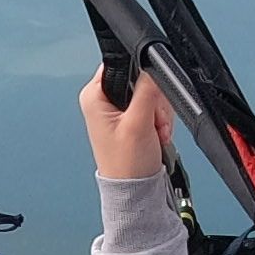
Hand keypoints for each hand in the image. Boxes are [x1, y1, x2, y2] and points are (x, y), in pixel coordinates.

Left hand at [81, 64, 174, 181]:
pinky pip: (154, 107)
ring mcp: (119, 111)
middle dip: (155, 101)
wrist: (135, 191)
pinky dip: (160, 120)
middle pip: (140, 79)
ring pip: (151, 94)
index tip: (149, 94)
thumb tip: (152, 66)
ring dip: (160, 113)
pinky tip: (157, 134)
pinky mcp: (132, 119)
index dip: (140, 75)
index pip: (120, 64)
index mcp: (94, 96)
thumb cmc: (126, 166)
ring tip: (154, 131)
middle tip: (153, 120)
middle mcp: (104, 101)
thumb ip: (146, 91)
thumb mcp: (138, 123)